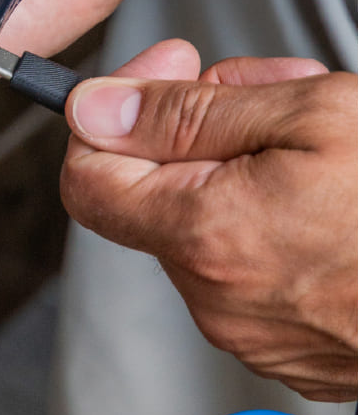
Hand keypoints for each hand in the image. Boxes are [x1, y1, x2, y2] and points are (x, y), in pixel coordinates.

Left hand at [61, 39, 357, 400]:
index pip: (86, 174)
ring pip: (204, 213)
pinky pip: (245, 259)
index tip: (164, 71)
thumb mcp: (310, 114)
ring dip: (241, 158)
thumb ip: (187, 112)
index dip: (113, 110)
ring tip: (319, 136)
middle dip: (199, 121)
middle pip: (154, 183)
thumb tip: (95, 108)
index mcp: (206, 234)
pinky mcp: (288, 343)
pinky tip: (328, 187)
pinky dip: (268, 209)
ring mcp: (252, 327)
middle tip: (268, 89)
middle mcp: (216, 294)